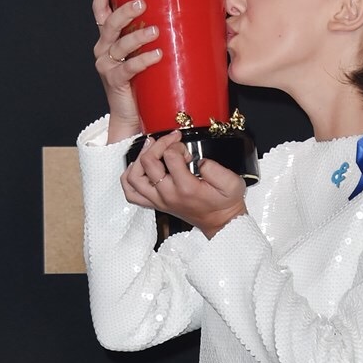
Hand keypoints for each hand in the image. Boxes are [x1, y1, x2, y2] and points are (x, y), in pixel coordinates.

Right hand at [92, 0, 161, 142]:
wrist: (132, 117)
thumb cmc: (144, 84)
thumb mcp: (146, 57)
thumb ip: (155, 41)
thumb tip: (186, 21)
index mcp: (109, 40)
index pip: (101, 12)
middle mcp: (104, 49)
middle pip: (110, 23)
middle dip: (125, 11)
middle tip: (143, 3)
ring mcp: (107, 65)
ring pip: (119, 43)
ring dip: (138, 35)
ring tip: (156, 31)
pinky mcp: (115, 81)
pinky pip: (129, 67)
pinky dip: (143, 60)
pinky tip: (157, 55)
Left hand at [121, 130, 247, 237]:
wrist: (221, 222)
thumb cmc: (225, 202)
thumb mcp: (232, 183)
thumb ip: (216, 169)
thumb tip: (198, 159)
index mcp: (186, 188)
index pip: (170, 156)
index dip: (177, 145)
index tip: (185, 147)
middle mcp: (168, 195)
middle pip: (148, 162)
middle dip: (158, 144)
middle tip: (169, 140)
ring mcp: (159, 200)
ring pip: (133, 177)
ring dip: (139, 159)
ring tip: (151, 148)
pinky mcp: (155, 203)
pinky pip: (131, 193)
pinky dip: (130, 178)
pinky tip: (139, 167)